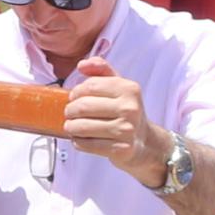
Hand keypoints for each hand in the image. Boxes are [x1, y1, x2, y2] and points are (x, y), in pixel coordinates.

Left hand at [64, 56, 163, 186]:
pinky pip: (87, 144)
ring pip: (82, 126)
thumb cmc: (126, 111)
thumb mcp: (119, 86)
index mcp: (129, 89)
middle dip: (69, 110)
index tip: (74, 97)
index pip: (90, 86)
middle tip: (69, 114)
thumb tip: (82, 64)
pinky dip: (78, 142)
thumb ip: (101, 70)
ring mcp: (126, 130)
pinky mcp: (121, 149)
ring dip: (71, 127)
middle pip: (83, 106)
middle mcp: (130, 108)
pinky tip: (81, 139)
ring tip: (71, 127)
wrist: (144, 141)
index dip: (76, 92)